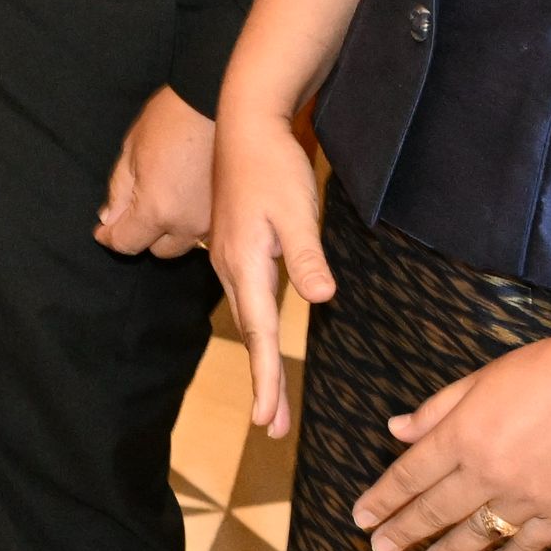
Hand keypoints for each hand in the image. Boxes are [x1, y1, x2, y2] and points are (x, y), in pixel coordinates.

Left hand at [95, 86, 213, 257]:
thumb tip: (109, 219)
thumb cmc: (170, 120)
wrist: (213, 100)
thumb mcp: (131, 152)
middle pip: (158, 251)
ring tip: (164, 201)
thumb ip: (119, 192)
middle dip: (143, 235)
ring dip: (170, 231)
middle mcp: (187, 225)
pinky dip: (191, 222)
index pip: (127, 244)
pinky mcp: (228, 210)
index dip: (109, 238)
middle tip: (136, 209)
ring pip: (184, 244)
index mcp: (157, 210)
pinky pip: (204, 231)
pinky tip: (186, 199)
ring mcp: (211, 221)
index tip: (102, 230)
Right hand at [208, 105, 334, 433]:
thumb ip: (308, 256)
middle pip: (250, 336)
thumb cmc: (273, 164)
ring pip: (246, 321)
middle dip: (263, 384)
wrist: (244, 123)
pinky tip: (260, 338)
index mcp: (246, 264)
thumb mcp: (297, 209)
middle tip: (274, 427)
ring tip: (271, 399)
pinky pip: (245, 302)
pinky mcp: (234, 247)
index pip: (260, 334)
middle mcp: (231, 267)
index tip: (268, 421)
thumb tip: (322, 299)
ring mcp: (229, 257)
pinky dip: (254, 332)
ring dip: (259, 361)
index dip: (266, 379)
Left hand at [353, 322, 550, 550]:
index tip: (363, 519)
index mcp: (463, 434)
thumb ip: (438, 409)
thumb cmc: (548, 368)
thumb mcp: (482, 378)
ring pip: (479, 533)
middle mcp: (489, 471)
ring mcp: (529, 495)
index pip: (410, 475)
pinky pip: (530, 544)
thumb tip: (397, 430)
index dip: (383, 499)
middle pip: (435, 510)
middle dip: (403, 533)